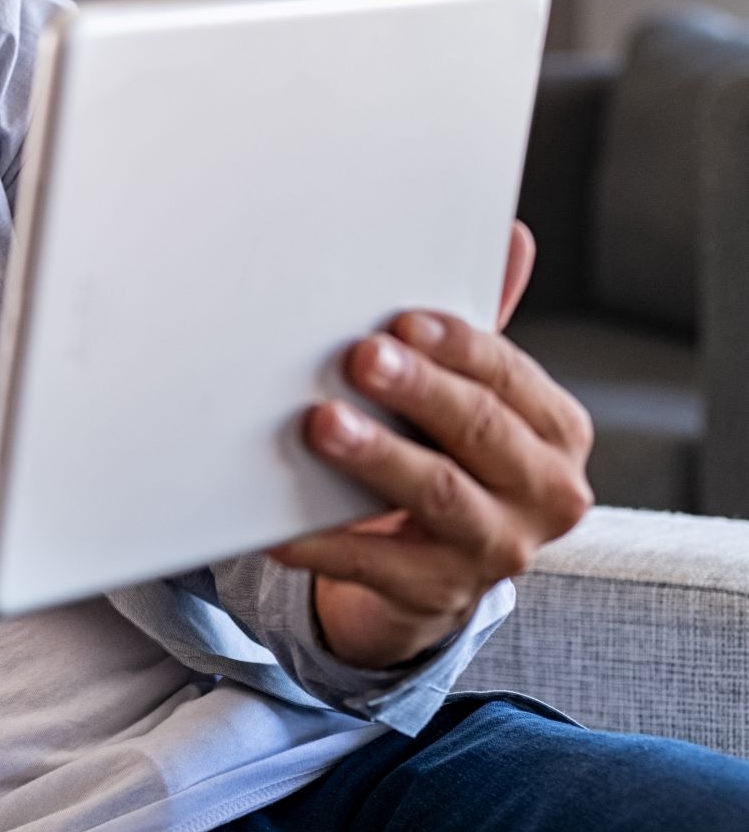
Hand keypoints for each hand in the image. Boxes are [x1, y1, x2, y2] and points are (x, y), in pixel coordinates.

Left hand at [269, 221, 594, 668]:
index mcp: (552, 430)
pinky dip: (323, 539)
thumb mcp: (465, 393)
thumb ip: (475, 330)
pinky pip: (375, 563)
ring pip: (437, 495)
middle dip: (418, 391)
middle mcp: (544, 492)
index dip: (456, 346)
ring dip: (378, 457)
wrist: (421, 569)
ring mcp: (496, 549)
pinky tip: (278, 522)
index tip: (400, 321)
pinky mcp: (438, 595)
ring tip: (323, 425)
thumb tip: (512, 236)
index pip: (508, 376)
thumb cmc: (441, 454)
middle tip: (360, 357)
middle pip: (480, 432)